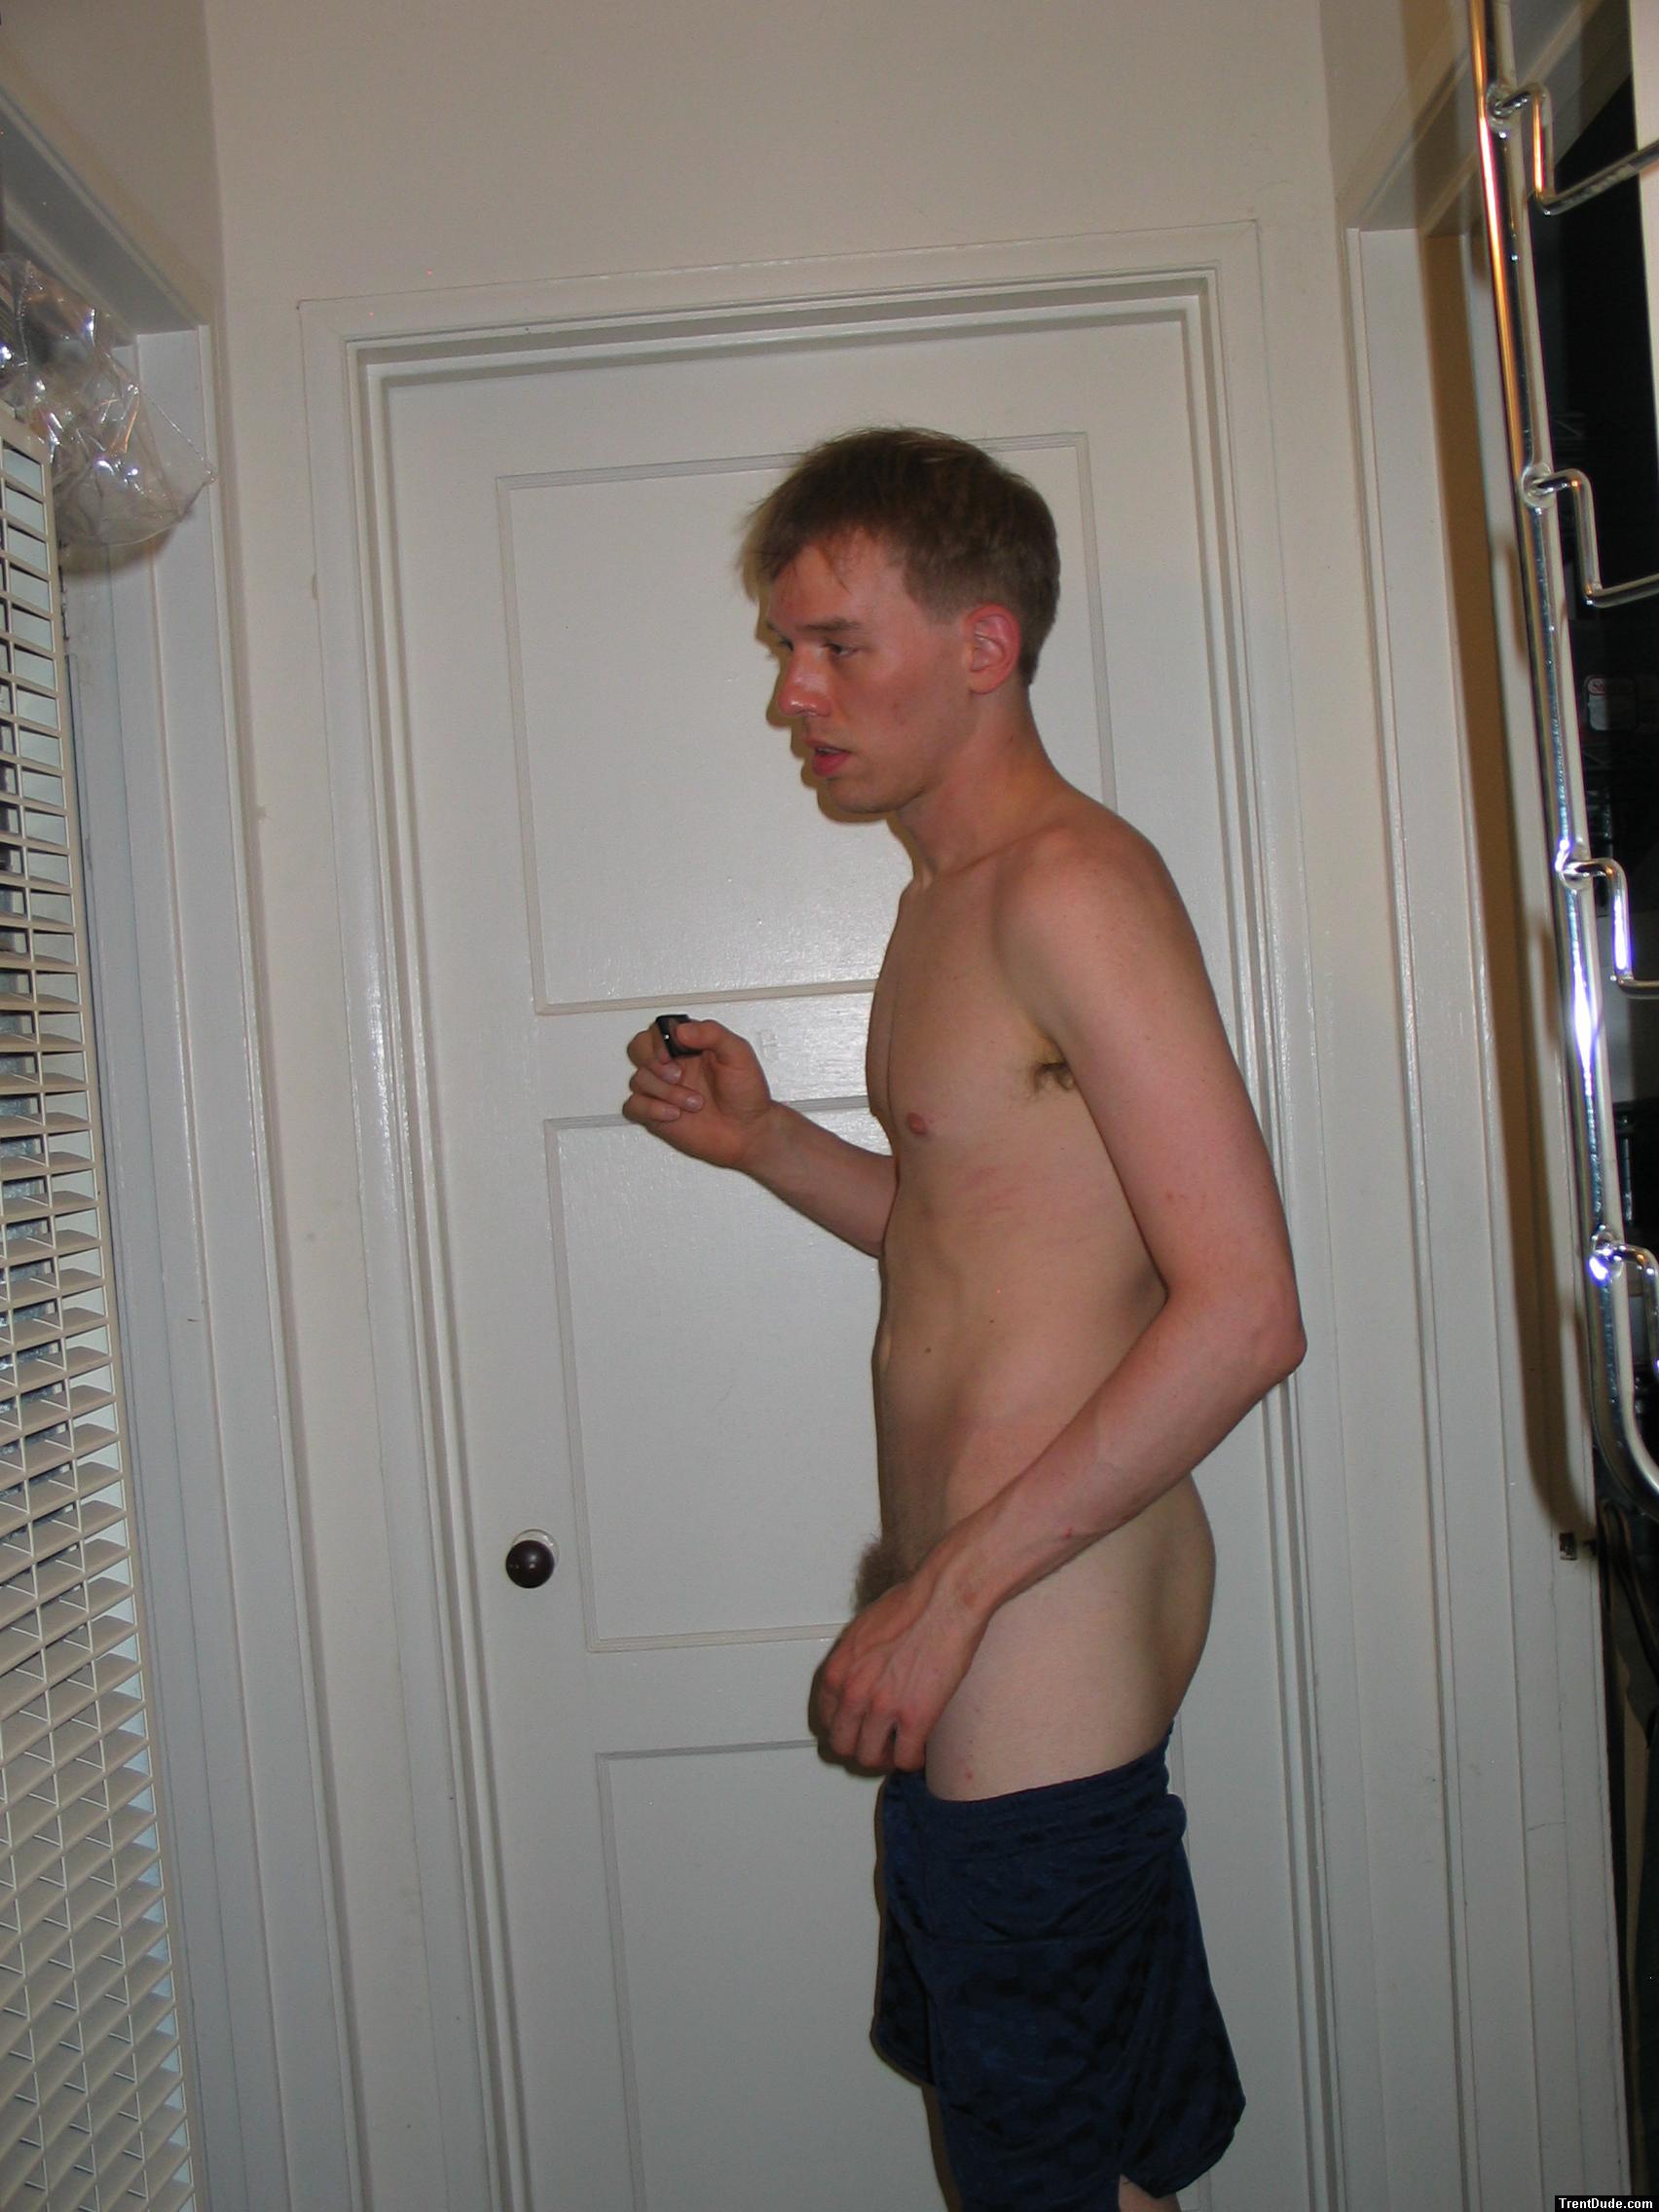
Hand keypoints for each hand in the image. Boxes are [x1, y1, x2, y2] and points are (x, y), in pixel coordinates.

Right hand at [622, 1018, 775, 1169]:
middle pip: (639, 1048)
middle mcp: (674, 1065)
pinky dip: (651, 1109)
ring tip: (693, 1102)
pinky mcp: (656, 1113)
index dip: (658, 1040)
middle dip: (654, 1062)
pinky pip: (633, 1105)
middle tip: (678, 1075)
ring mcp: (664, 1089)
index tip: (672, 1054)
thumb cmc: (747, 1095)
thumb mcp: (738, 1054)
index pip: (659, 1030)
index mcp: (690, 1046)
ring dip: (666, 1092)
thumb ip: (712, 1034)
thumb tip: (682, 1030)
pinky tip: (674, 1114)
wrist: (748, 1132)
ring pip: (639, 1079)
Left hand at [812, 1558, 987, 1772]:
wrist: (944, 1599)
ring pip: (869, 1758)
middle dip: (860, 1748)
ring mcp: (882, 1707)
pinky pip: (906, 1758)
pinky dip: (913, 1760)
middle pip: (842, 1745)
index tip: (859, 1730)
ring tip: (900, 1749)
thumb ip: (855, 1661)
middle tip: (879, 1745)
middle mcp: (852, 1691)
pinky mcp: (915, 1717)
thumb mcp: (863, 1630)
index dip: (844, 1728)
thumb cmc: (912, 1602)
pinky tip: (922, 1751)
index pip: (825, 1719)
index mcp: (838, 1669)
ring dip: (885, 1758)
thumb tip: (862, 1676)